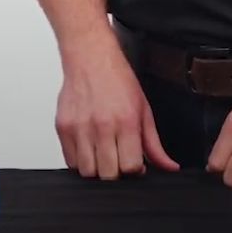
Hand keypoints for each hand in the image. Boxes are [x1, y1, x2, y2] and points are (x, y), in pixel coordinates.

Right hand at [55, 43, 179, 178]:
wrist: (90, 58)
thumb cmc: (117, 80)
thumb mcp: (144, 110)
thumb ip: (154, 144)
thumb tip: (169, 167)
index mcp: (126, 122)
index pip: (130, 167)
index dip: (134, 170)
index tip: (134, 164)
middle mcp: (102, 126)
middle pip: (108, 174)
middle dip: (116, 172)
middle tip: (117, 159)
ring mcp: (79, 128)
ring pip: (87, 171)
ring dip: (97, 168)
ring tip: (102, 154)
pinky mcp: (62, 127)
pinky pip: (70, 160)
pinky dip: (80, 160)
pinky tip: (88, 148)